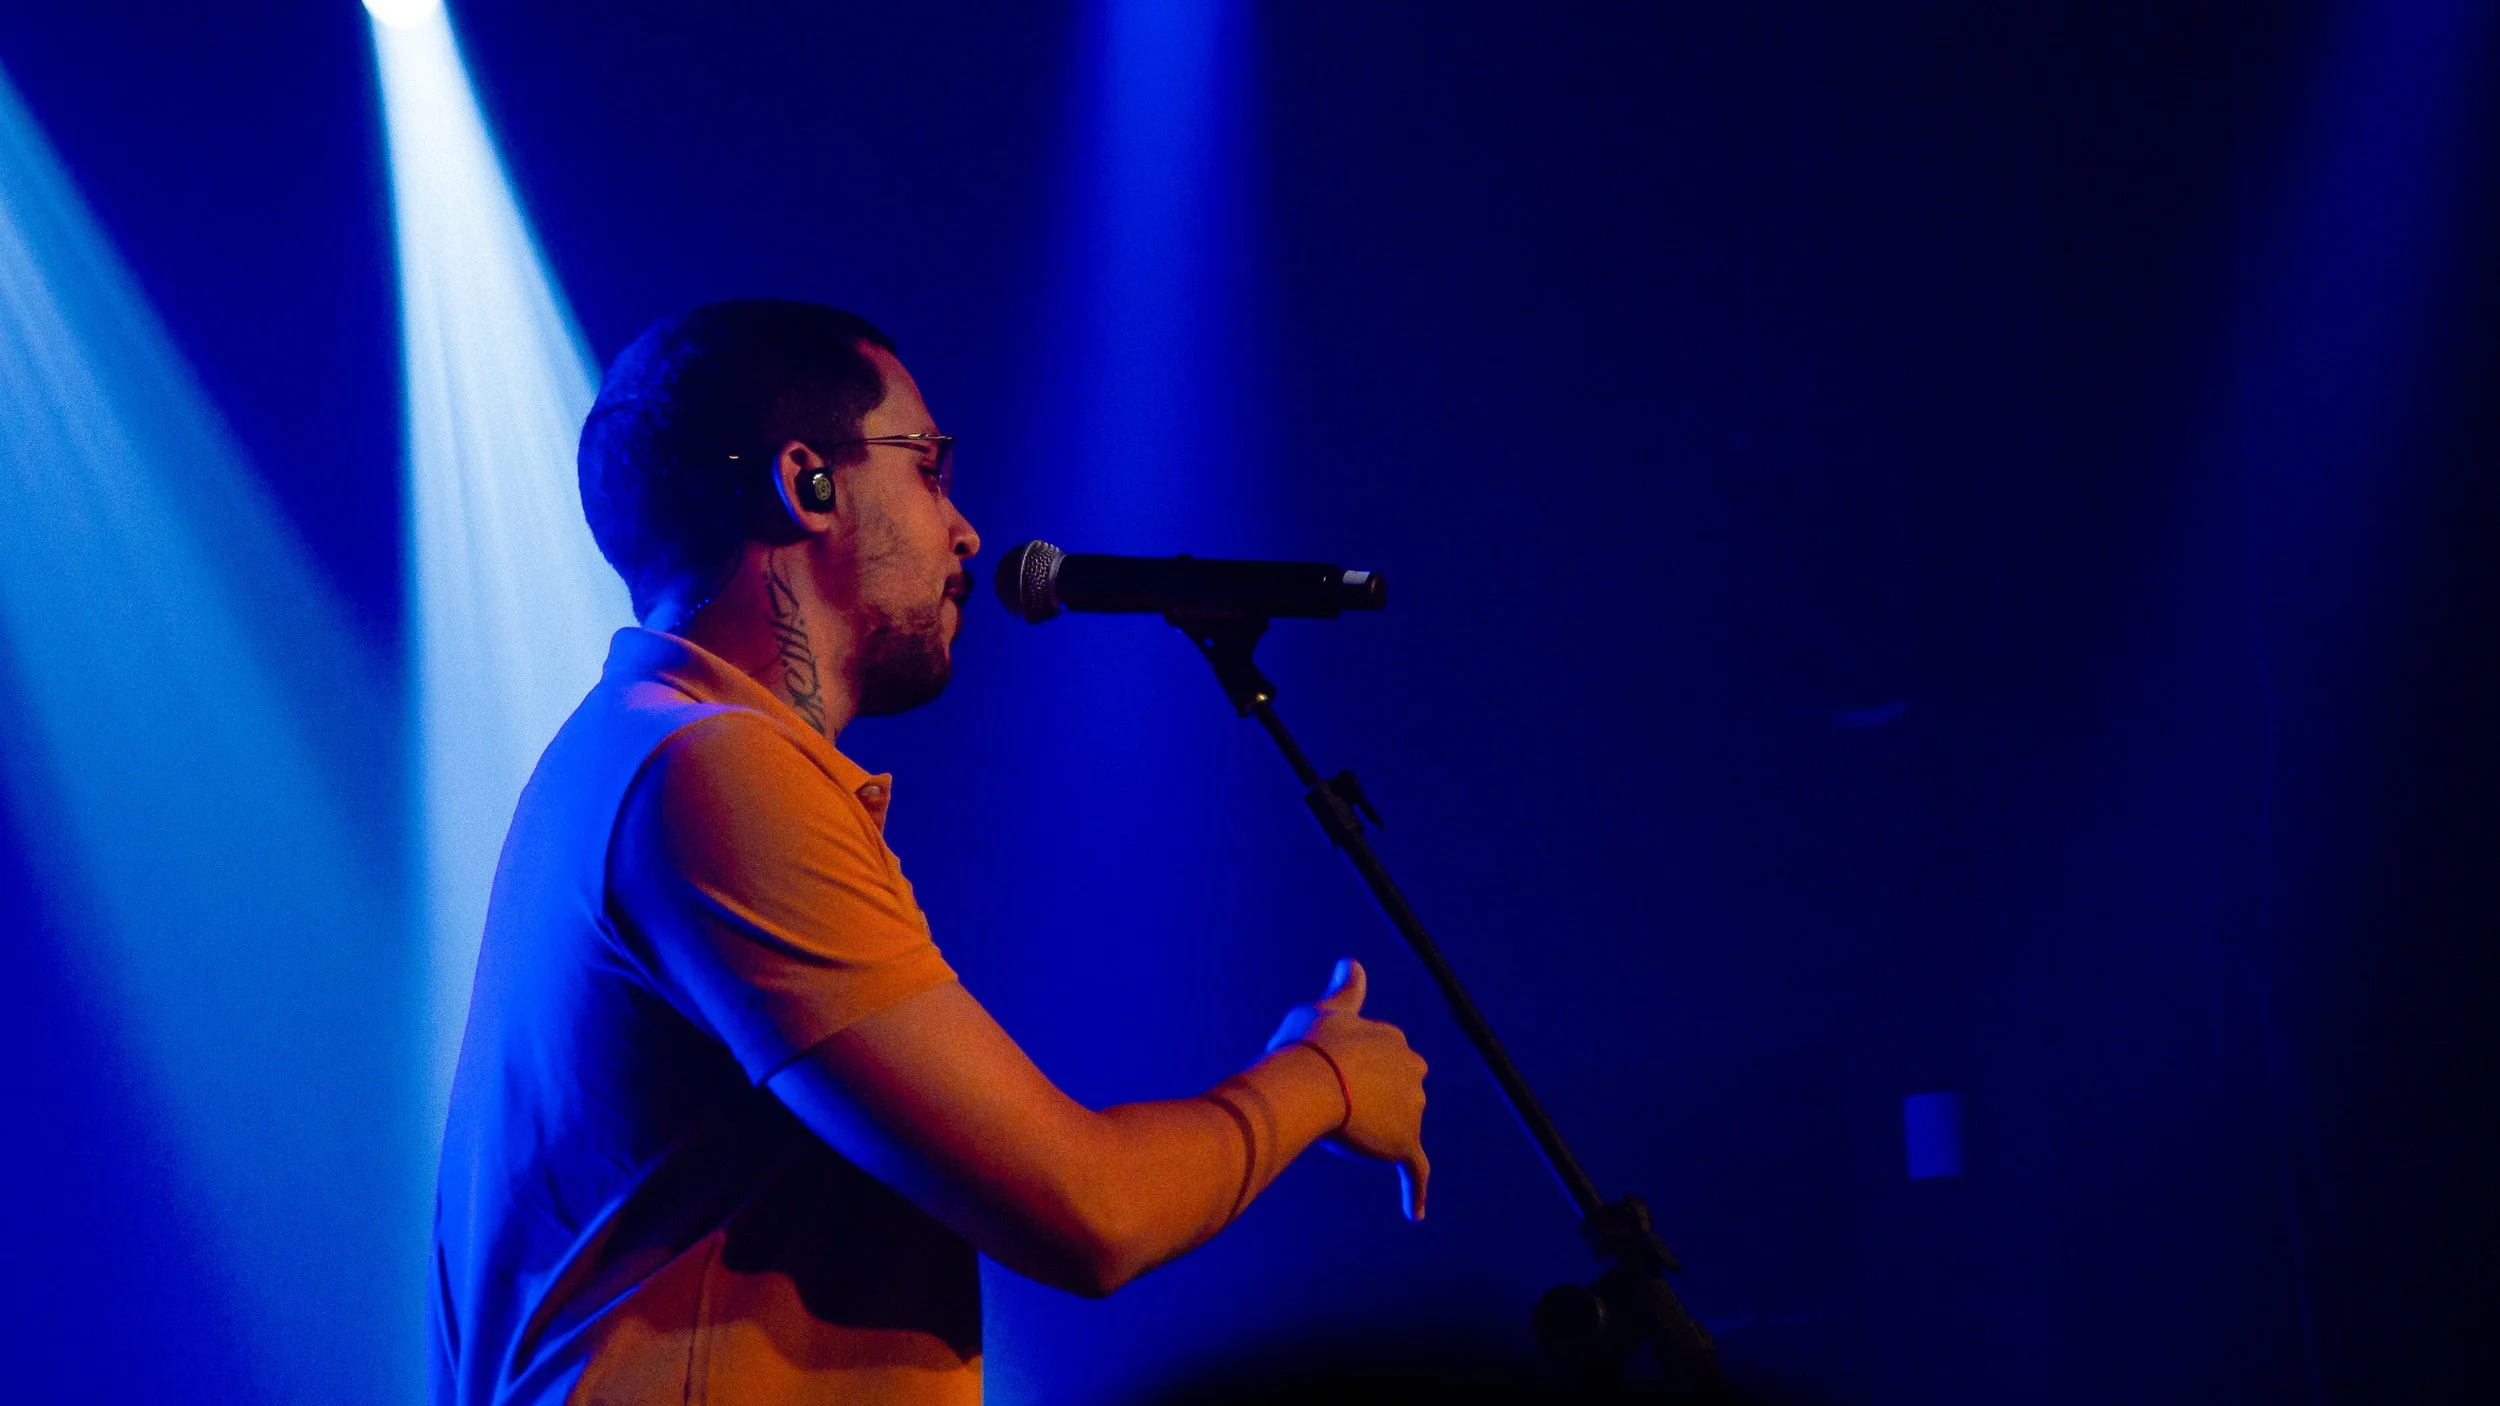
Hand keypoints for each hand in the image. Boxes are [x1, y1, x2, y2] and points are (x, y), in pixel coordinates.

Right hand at [1268, 958, 1430, 1219]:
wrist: (1311, 1081)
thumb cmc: (1308, 1045)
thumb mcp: (1323, 1010)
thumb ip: (1345, 994)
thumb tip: (1352, 962)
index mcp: (1393, 1038)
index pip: (1381, 1056)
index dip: (1350, 1068)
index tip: (1327, 1071)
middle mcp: (1413, 1069)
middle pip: (1397, 1090)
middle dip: (1373, 1099)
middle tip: (1333, 1103)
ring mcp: (1413, 1108)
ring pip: (1398, 1126)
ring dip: (1375, 1133)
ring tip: (1338, 1132)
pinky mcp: (1407, 1144)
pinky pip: (1415, 1171)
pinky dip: (1414, 1190)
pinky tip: (1415, 1211)